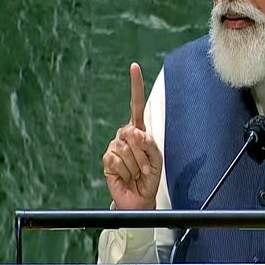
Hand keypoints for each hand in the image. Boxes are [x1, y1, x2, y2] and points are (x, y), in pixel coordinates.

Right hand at [102, 62, 162, 209]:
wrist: (139, 198)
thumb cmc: (149, 176)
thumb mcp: (157, 159)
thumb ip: (150, 144)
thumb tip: (136, 132)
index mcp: (139, 130)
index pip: (136, 104)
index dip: (135, 86)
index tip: (133, 67)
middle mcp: (124, 134)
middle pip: (133, 132)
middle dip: (143, 153)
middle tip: (144, 167)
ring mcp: (114, 146)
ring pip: (126, 148)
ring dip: (135, 164)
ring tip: (136, 172)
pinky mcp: (107, 159)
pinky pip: (116, 159)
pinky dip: (125, 170)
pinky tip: (126, 175)